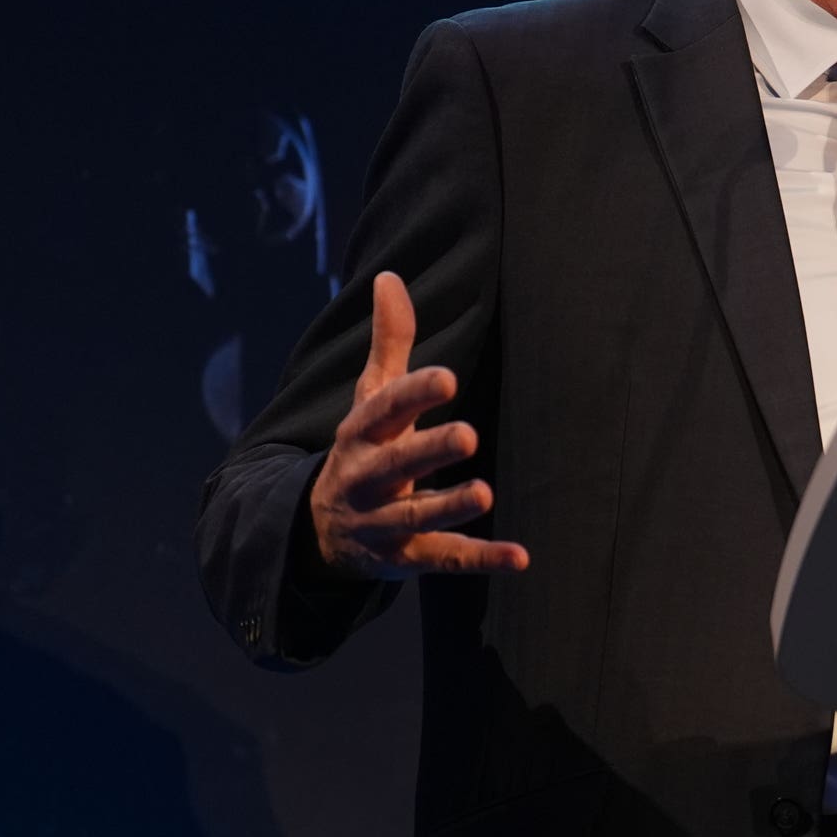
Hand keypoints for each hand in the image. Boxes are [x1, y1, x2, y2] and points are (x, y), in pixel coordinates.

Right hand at [307, 271, 529, 579]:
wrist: (317, 531)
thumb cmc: (363, 449)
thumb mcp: (370, 399)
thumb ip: (389, 343)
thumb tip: (390, 277)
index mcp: (360, 433)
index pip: (384, 409)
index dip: (413, 394)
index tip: (446, 377)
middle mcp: (366, 477)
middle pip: (396, 463)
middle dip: (428, 450)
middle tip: (468, 434)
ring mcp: (382, 521)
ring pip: (415, 516)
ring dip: (449, 506)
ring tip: (485, 493)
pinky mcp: (404, 557)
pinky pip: (442, 558)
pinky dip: (480, 559)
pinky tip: (519, 557)